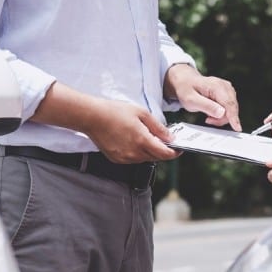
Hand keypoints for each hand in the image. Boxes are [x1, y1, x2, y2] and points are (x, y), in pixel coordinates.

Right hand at [30, 81, 178, 162]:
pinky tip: (133, 140)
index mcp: (142, 141)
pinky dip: (137, 152)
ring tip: (146, 137)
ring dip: (149, 151)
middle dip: (162, 150)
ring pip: (144, 159)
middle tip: (164, 140)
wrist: (92, 117)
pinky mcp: (117, 159)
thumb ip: (158, 127)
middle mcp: (134, 153)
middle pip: (156, 157)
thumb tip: (170, 137)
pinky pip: (133, 159)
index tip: (178, 149)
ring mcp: (125, 158)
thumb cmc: (115, 112)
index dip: (174, 153)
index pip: (164, 154)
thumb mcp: (141, 114)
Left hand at [165, 64, 239, 130]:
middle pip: (231, 108)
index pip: (228, 104)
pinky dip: (222, 113)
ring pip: (231, 109)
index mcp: (216, 86)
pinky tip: (213, 112)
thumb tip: (222, 113)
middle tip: (208, 120)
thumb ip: (206, 106)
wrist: (185, 81)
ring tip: (208, 115)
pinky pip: (229, 108)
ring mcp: (228, 89)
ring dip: (221, 117)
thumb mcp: (191, 100)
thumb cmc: (186, 89)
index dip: (233, 117)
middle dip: (222, 118)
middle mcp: (225, 86)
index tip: (237, 128)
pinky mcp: (228, 94)